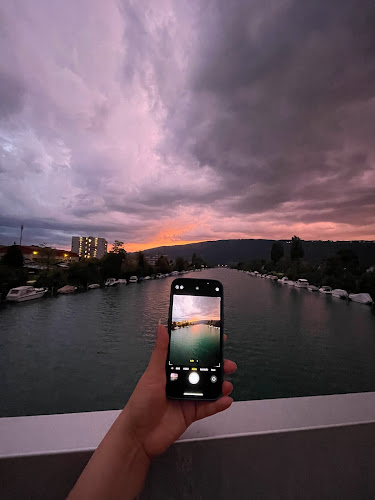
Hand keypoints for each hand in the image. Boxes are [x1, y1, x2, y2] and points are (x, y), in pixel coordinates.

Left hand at [122, 322, 236, 458]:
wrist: (139, 437)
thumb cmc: (139, 405)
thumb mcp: (151, 375)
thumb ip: (161, 352)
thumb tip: (161, 329)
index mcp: (169, 371)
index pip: (188, 355)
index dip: (202, 348)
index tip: (215, 339)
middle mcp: (179, 383)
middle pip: (202, 371)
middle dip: (217, 367)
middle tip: (227, 363)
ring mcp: (186, 398)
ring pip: (208, 388)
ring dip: (220, 385)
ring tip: (227, 383)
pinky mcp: (191, 413)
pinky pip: (208, 407)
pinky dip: (218, 404)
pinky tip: (226, 399)